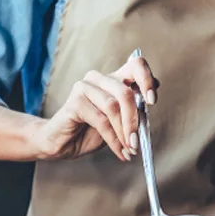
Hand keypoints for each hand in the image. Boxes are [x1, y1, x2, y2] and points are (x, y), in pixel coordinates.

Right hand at [34, 52, 157, 160]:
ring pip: (113, 107)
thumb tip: (150, 102)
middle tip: (137, 141)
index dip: (147, 80)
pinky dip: (113, 139)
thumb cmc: (90, 131)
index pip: (135, 65)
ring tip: (129, 149)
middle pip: (125, 92)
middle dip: (134, 120)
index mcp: (113, 79)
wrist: (62, 143)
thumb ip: (133, 110)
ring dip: (124, 132)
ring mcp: (84, 87)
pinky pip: (101, 120)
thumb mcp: (119, 121)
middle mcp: (98, 78)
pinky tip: (118, 151)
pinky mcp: (75, 101)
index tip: (152, 101)